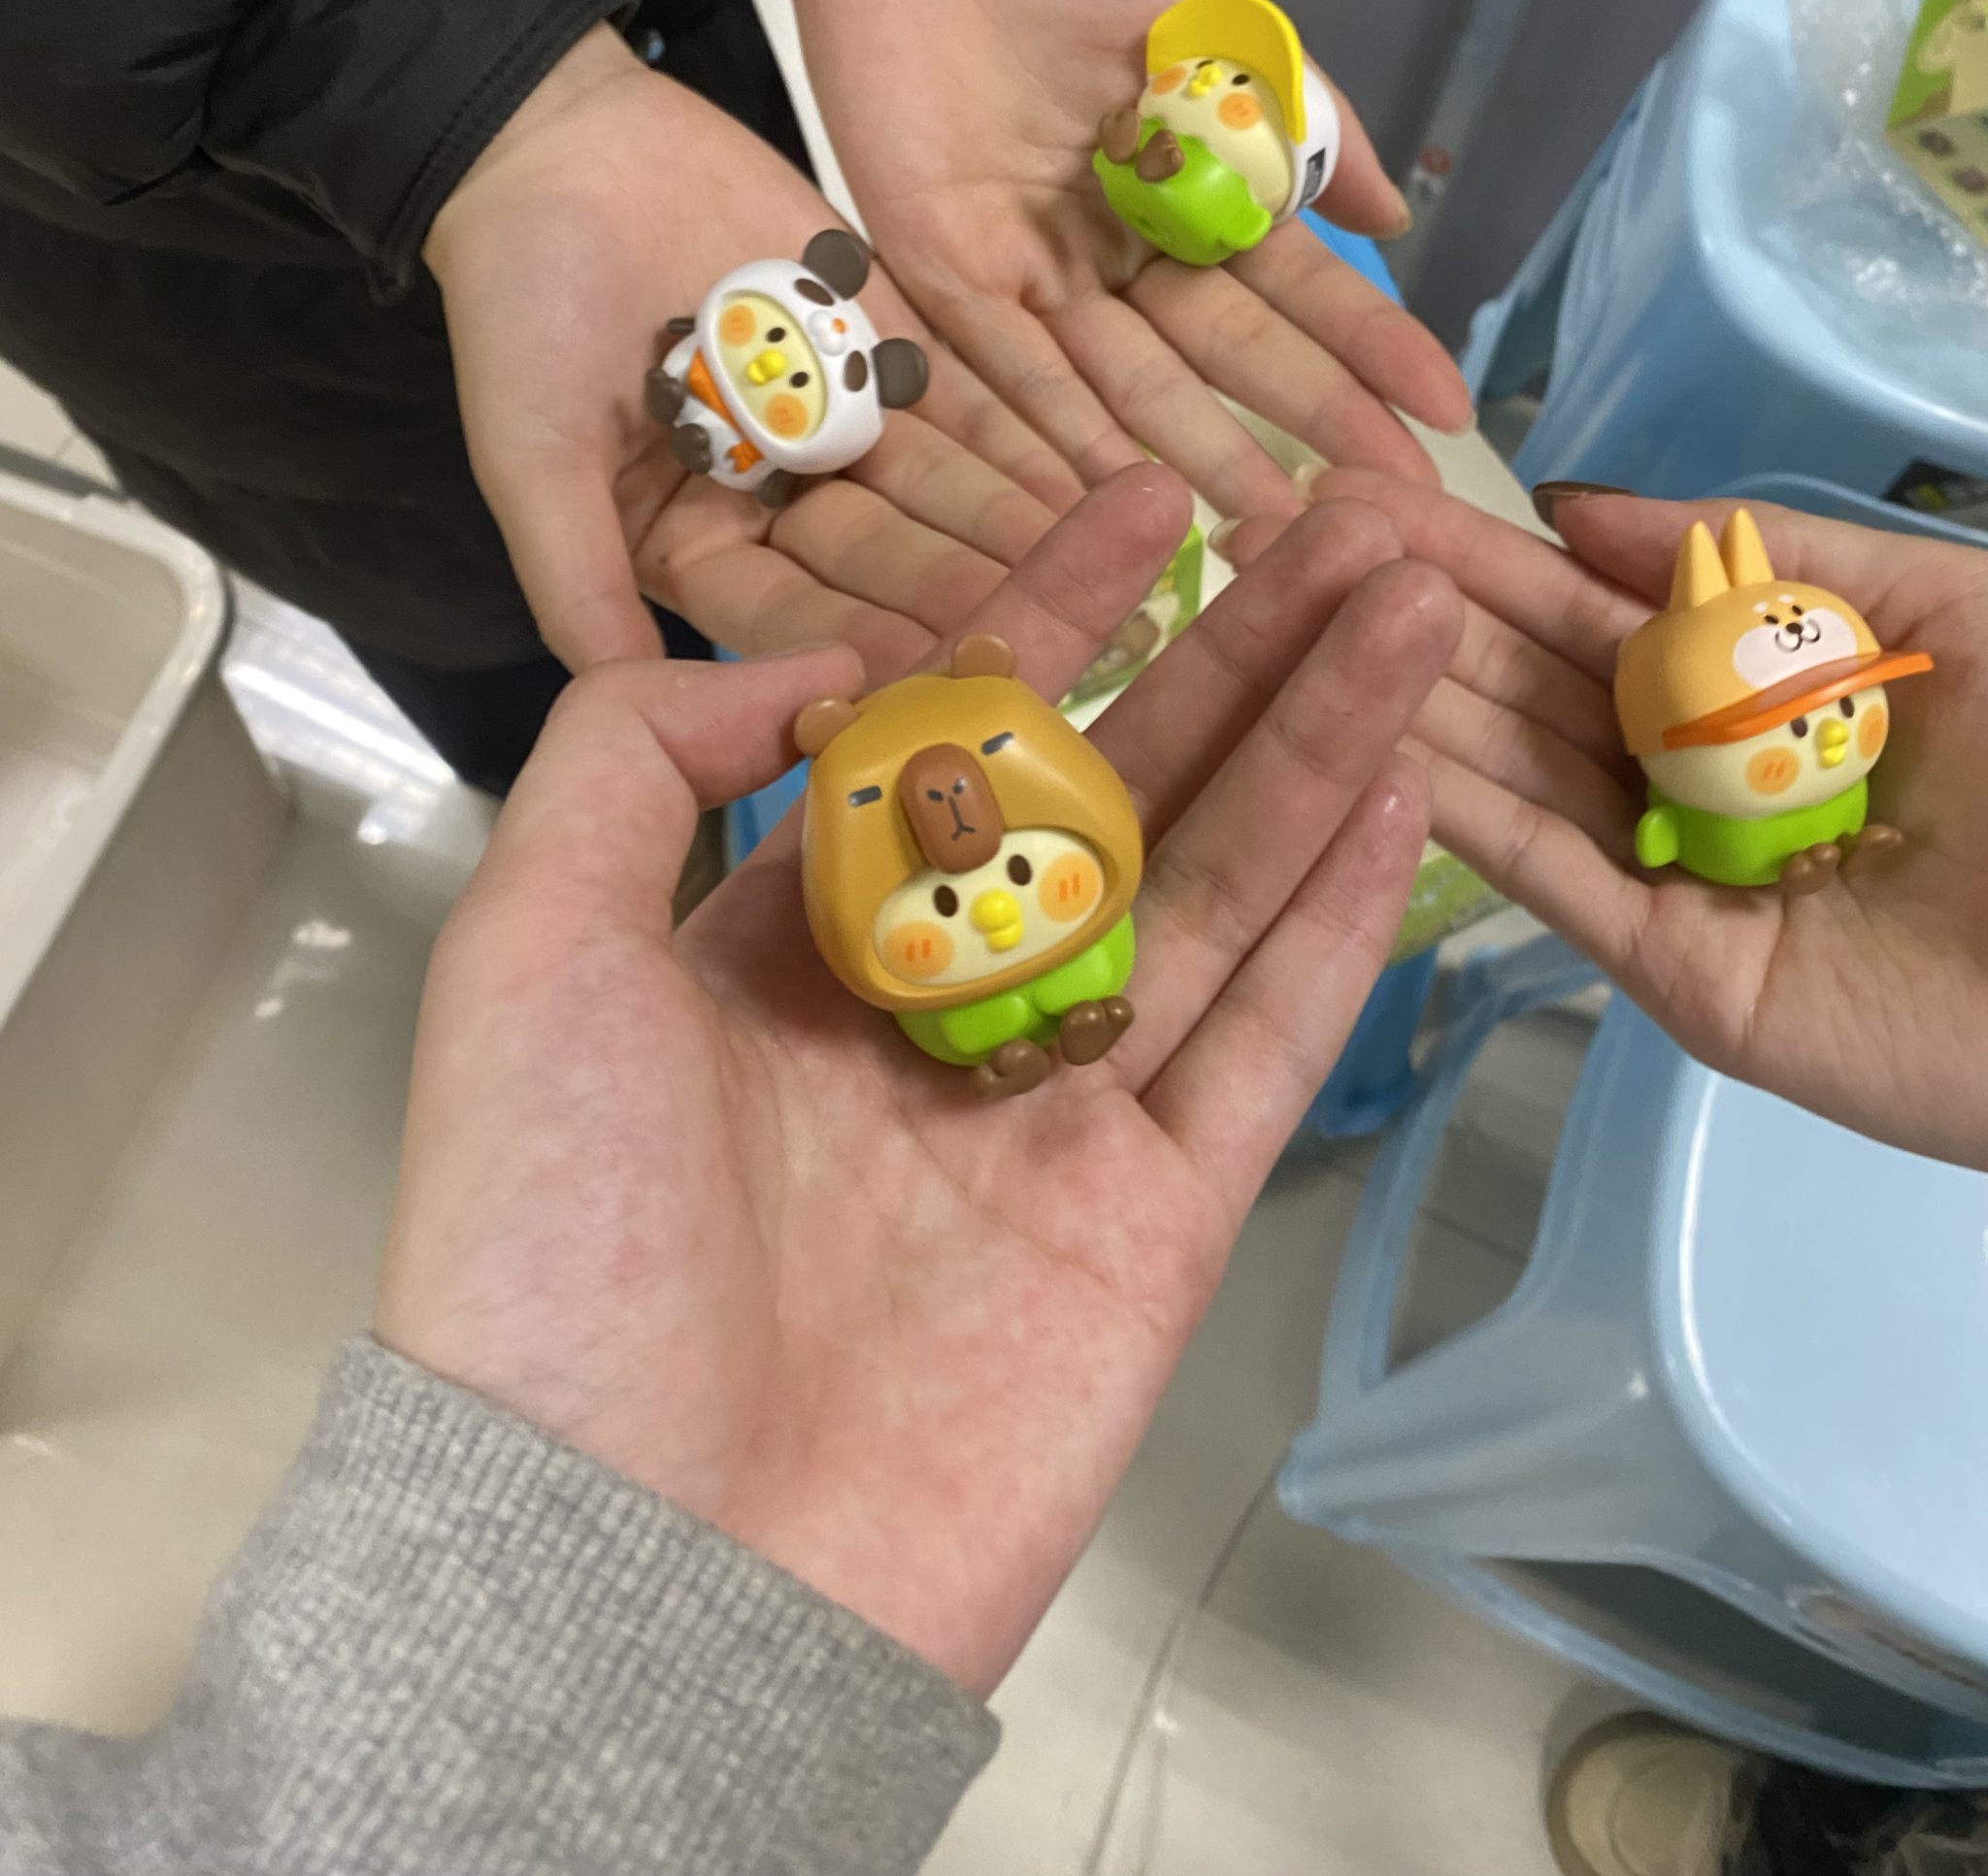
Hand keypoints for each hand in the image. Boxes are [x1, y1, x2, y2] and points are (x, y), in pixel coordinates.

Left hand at [374, 464, 1459, 1693]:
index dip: (1059, 607)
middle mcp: (946, 1008)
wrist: (640, 1552)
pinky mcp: (1155, 1226)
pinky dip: (1341, 919)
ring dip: (1320, 743)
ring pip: (1222, 890)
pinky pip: (1266, 1042)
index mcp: (802, 940)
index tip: (1151, 500)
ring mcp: (1061, 1115)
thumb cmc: (557, 1241)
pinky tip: (1398, 788)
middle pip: (1123, 790)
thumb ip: (637, 761)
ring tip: (1413, 606)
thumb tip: (819, 667)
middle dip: (1235, 652)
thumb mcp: (531, 947)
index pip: (956, 733)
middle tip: (1349, 522)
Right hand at [424, 23, 1082, 677]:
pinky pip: (964, 398)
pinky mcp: (886, 347)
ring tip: (1097, 557)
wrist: (562, 143)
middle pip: (879, 563)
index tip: (929, 677)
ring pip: (936, 489)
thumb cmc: (518, 303)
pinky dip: (1023, 431)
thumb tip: (614, 700)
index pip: (785, 620)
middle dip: (961, 590)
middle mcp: (779, 510)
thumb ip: (574, 577)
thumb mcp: (527, 452)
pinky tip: (1091, 466)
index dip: (856, 647)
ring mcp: (840, 428)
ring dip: (1012, 522)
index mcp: (694, 552)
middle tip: (1054, 625)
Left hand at [741, 0, 1470, 522]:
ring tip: (1269, 538)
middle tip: (1376, 521)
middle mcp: (1120, 252)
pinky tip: (1120, 503)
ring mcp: (1034, 274)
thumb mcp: (1218, 19)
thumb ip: (1303, 122)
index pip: (1295, 291)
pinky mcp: (943, 279)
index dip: (1367, 353)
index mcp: (1191, 188)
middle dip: (1301, 434)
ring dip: (1192, 463)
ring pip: (1123, 389)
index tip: (1444, 420)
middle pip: (1219, 361)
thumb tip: (1399, 214)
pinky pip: (1009, 376)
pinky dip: (1059, 441)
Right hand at [1275, 472, 1987, 1166]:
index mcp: (1745, 697)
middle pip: (1526, 688)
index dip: (1480, 555)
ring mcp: (1673, 885)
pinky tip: (1366, 741)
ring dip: (1404, 696)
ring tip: (1295, 615)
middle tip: (1284, 535)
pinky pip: (1554, 882)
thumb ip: (1774, 553)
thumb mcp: (1941, 610)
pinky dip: (1457, 813)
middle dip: (1409, 609)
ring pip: (1516, 776)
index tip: (1365, 492)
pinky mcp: (1673, 975)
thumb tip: (1580, 509)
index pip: (1586, 616)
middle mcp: (1687, 785)